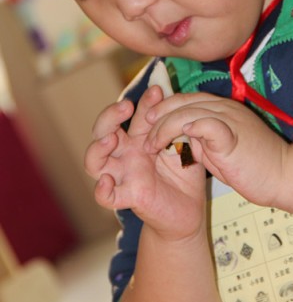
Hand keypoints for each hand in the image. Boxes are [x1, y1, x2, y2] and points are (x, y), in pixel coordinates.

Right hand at [84, 86, 206, 240]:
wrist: (189, 211)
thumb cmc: (184, 173)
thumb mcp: (185, 144)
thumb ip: (178, 124)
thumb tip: (179, 96)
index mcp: (139, 137)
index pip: (132, 115)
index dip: (143, 102)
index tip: (158, 90)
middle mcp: (125, 153)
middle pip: (103, 130)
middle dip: (110, 116)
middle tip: (126, 106)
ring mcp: (123, 175)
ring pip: (94, 161)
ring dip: (97, 148)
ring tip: (110, 140)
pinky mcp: (128, 196)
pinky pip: (105, 196)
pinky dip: (101, 190)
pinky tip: (106, 181)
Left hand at [145, 92, 284, 206]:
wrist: (284, 175)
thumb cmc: (254, 165)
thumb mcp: (221, 148)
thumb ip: (203, 138)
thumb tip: (183, 135)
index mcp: (222, 108)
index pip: (186, 100)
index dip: (164, 109)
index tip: (148, 123)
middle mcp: (224, 108)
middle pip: (182, 102)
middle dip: (158, 116)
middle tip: (143, 133)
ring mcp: (229, 118)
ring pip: (188, 112)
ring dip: (164, 128)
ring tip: (152, 145)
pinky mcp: (233, 134)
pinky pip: (207, 124)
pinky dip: (190, 128)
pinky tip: (177, 138)